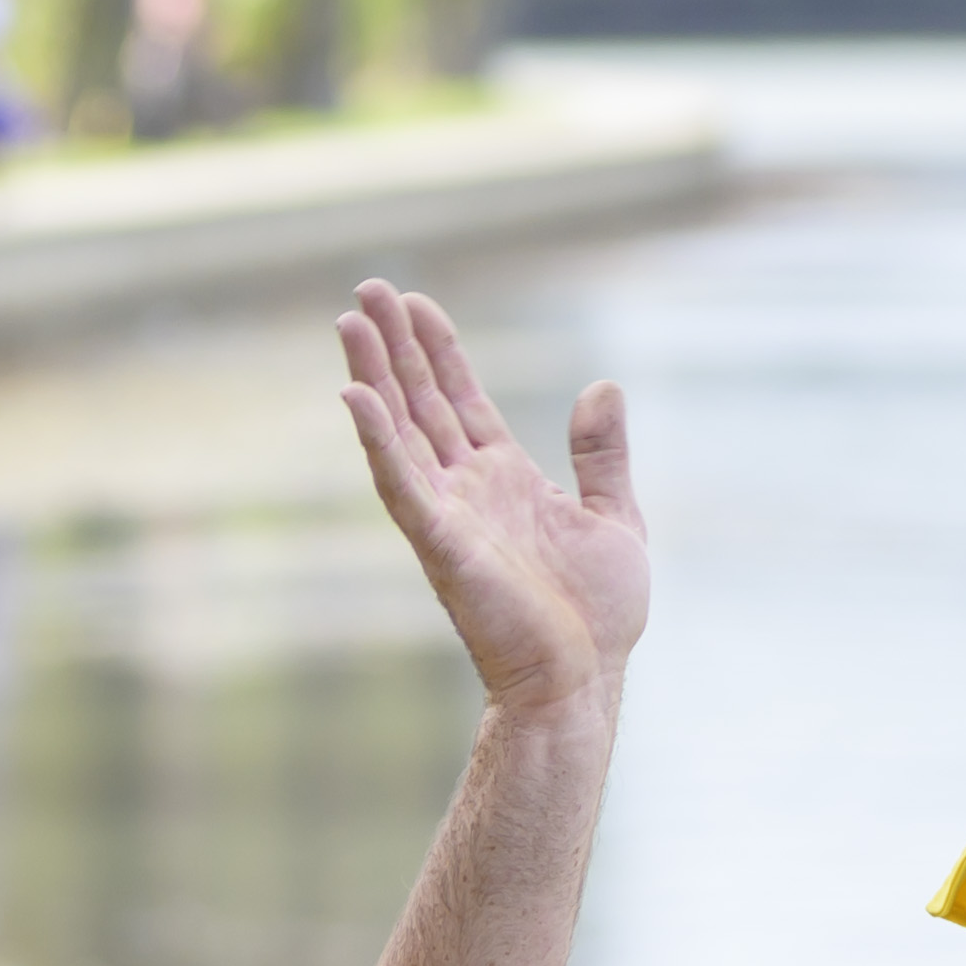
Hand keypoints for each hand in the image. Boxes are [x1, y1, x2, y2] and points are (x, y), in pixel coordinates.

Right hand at [332, 281, 650, 717]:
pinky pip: (401, 484)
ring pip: (399, 431)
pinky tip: (355, 395)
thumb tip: (603, 387)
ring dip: (373, 375)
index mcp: (504, 477)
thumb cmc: (599, 614)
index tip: (414, 303)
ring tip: (350, 323)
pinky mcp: (442, 544)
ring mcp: (449, 514)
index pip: (460, 398)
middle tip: (366, 289)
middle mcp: (467, 489)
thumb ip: (602, 453)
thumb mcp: (615, 514)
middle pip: (419, 401)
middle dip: (394, 344)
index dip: (438, 348)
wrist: (584, 676)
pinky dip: (376, 440)